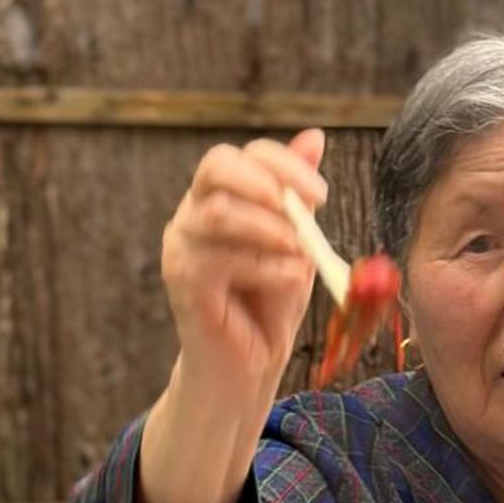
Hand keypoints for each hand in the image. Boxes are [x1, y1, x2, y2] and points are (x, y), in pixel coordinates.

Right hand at [161, 129, 328, 417]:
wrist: (248, 365)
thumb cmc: (270, 303)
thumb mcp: (294, 242)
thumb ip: (297, 196)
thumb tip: (315, 137)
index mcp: (218, 198)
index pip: (241, 155)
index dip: (283, 164)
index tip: (322, 194)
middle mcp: (192, 213)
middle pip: (217, 166)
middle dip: (269, 183)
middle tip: (308, 213)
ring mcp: (181, 245)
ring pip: (218, 212)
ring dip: (269, 229)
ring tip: (301, 256)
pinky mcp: (181, 281)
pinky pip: (220, 259)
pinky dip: (265, 267)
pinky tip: (290, 281)